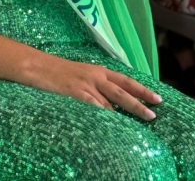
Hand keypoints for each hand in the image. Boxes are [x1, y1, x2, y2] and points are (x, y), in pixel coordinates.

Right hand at [24, 54, 160, 119]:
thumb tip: (110, 101)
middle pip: (122, 92)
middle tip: (152, 115)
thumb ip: (96, 85)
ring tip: (134, 127)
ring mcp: (84, 85)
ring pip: (108, 102)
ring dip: (121, 115)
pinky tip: (110, 124)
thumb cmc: (56, 71)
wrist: (36, 66)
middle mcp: (95, 76)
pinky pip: (92, 105)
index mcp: (98, 70)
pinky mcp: (74, 92)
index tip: (158, 99)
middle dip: (138, 104)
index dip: (142, 90)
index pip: (125, 81)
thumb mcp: (81, 74)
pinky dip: (102, 114)